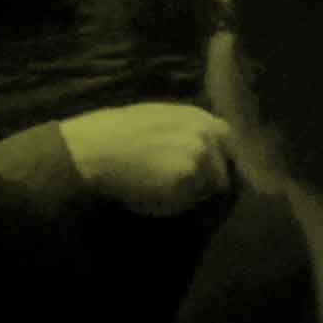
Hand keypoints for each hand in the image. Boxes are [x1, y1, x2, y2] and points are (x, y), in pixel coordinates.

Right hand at [55, 103, 239, 216]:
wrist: (94, 149)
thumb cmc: (113, 134)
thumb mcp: (156, 120)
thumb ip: (183, 132)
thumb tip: (199, 150)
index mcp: (199, 116)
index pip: (229, 144)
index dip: (219, 164)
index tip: (208, 178)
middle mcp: (207, 132)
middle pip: (223, 172)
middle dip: (205, 185)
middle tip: (175, 192)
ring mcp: (201, 154)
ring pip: (206, 190)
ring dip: (186, 197)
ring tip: (153, 190)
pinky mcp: (190, 177)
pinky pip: (186, 203)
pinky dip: (169, 206)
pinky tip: (145, 196)